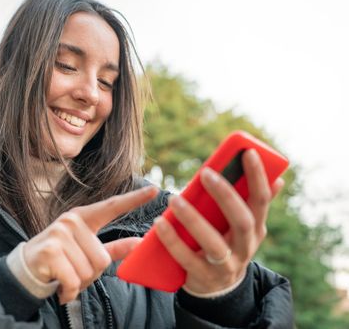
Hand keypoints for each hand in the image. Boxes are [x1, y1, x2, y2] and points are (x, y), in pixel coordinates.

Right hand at [24, 185, 158, 303]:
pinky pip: (74, 280)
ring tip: (64, 276)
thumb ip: (116, 247)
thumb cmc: (62, 259)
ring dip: (78, 283)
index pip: (112, 207)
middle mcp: (71, 220)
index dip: (134, 200)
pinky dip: (69, 291)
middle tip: (73, 271)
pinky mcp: (50, 250)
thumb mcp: (88, 250)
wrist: (26, 269)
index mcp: (83, 218)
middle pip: (102, 258)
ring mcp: (59, 233)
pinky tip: (59, 286)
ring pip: (89, 271)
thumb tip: (141, 243)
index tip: (155, 191)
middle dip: (90, 274)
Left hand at [154, 149, 284, 293]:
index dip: (257, 177)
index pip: (261, 200)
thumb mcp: (243, 226)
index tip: (247, 152)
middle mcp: (245, 247)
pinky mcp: (204, 277)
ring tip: (174, 200)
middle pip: (242, 221)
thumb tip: (278, 179)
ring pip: (213, 243)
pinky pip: (187, 259)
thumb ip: (253, 203)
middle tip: (206, 173)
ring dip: (193, 220)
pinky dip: (172, 241)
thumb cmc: (227, 243)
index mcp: (256, 229)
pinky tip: (160, 224)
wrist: (217, 287)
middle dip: (225, 195)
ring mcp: (226, 265)